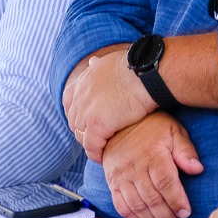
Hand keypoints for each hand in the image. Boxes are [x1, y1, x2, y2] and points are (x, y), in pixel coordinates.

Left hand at [63, 48, 156, 162]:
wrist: (149, 72)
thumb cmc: (138, 66)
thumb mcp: (110, 61)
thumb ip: (98, 65)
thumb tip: (91, 61)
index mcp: (84, 79)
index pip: (69, 101)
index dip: (77, 112)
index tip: (87, 120)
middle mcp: (81, 95)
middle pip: (74, 120)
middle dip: (83, 130)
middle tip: (96, 138)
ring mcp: (87, 110)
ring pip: (81, 135)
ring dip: (90, 143)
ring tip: (101, 149)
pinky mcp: (97, 125)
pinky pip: (91, 146)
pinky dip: (96, 153)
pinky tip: (104, 157)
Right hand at [102, 113, 204, 217]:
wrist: (119, 123)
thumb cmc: (152, 128)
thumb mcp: (173, 131)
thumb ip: (185, 151)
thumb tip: (198, 169)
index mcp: (153, 155)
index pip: (166, 183)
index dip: (176, 200)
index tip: (186, 213)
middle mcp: (135, 167)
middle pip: (152, 198)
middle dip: (167, 216)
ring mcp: (121, 177)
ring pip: (137, 206)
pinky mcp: (112, 183)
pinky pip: (121, 206)